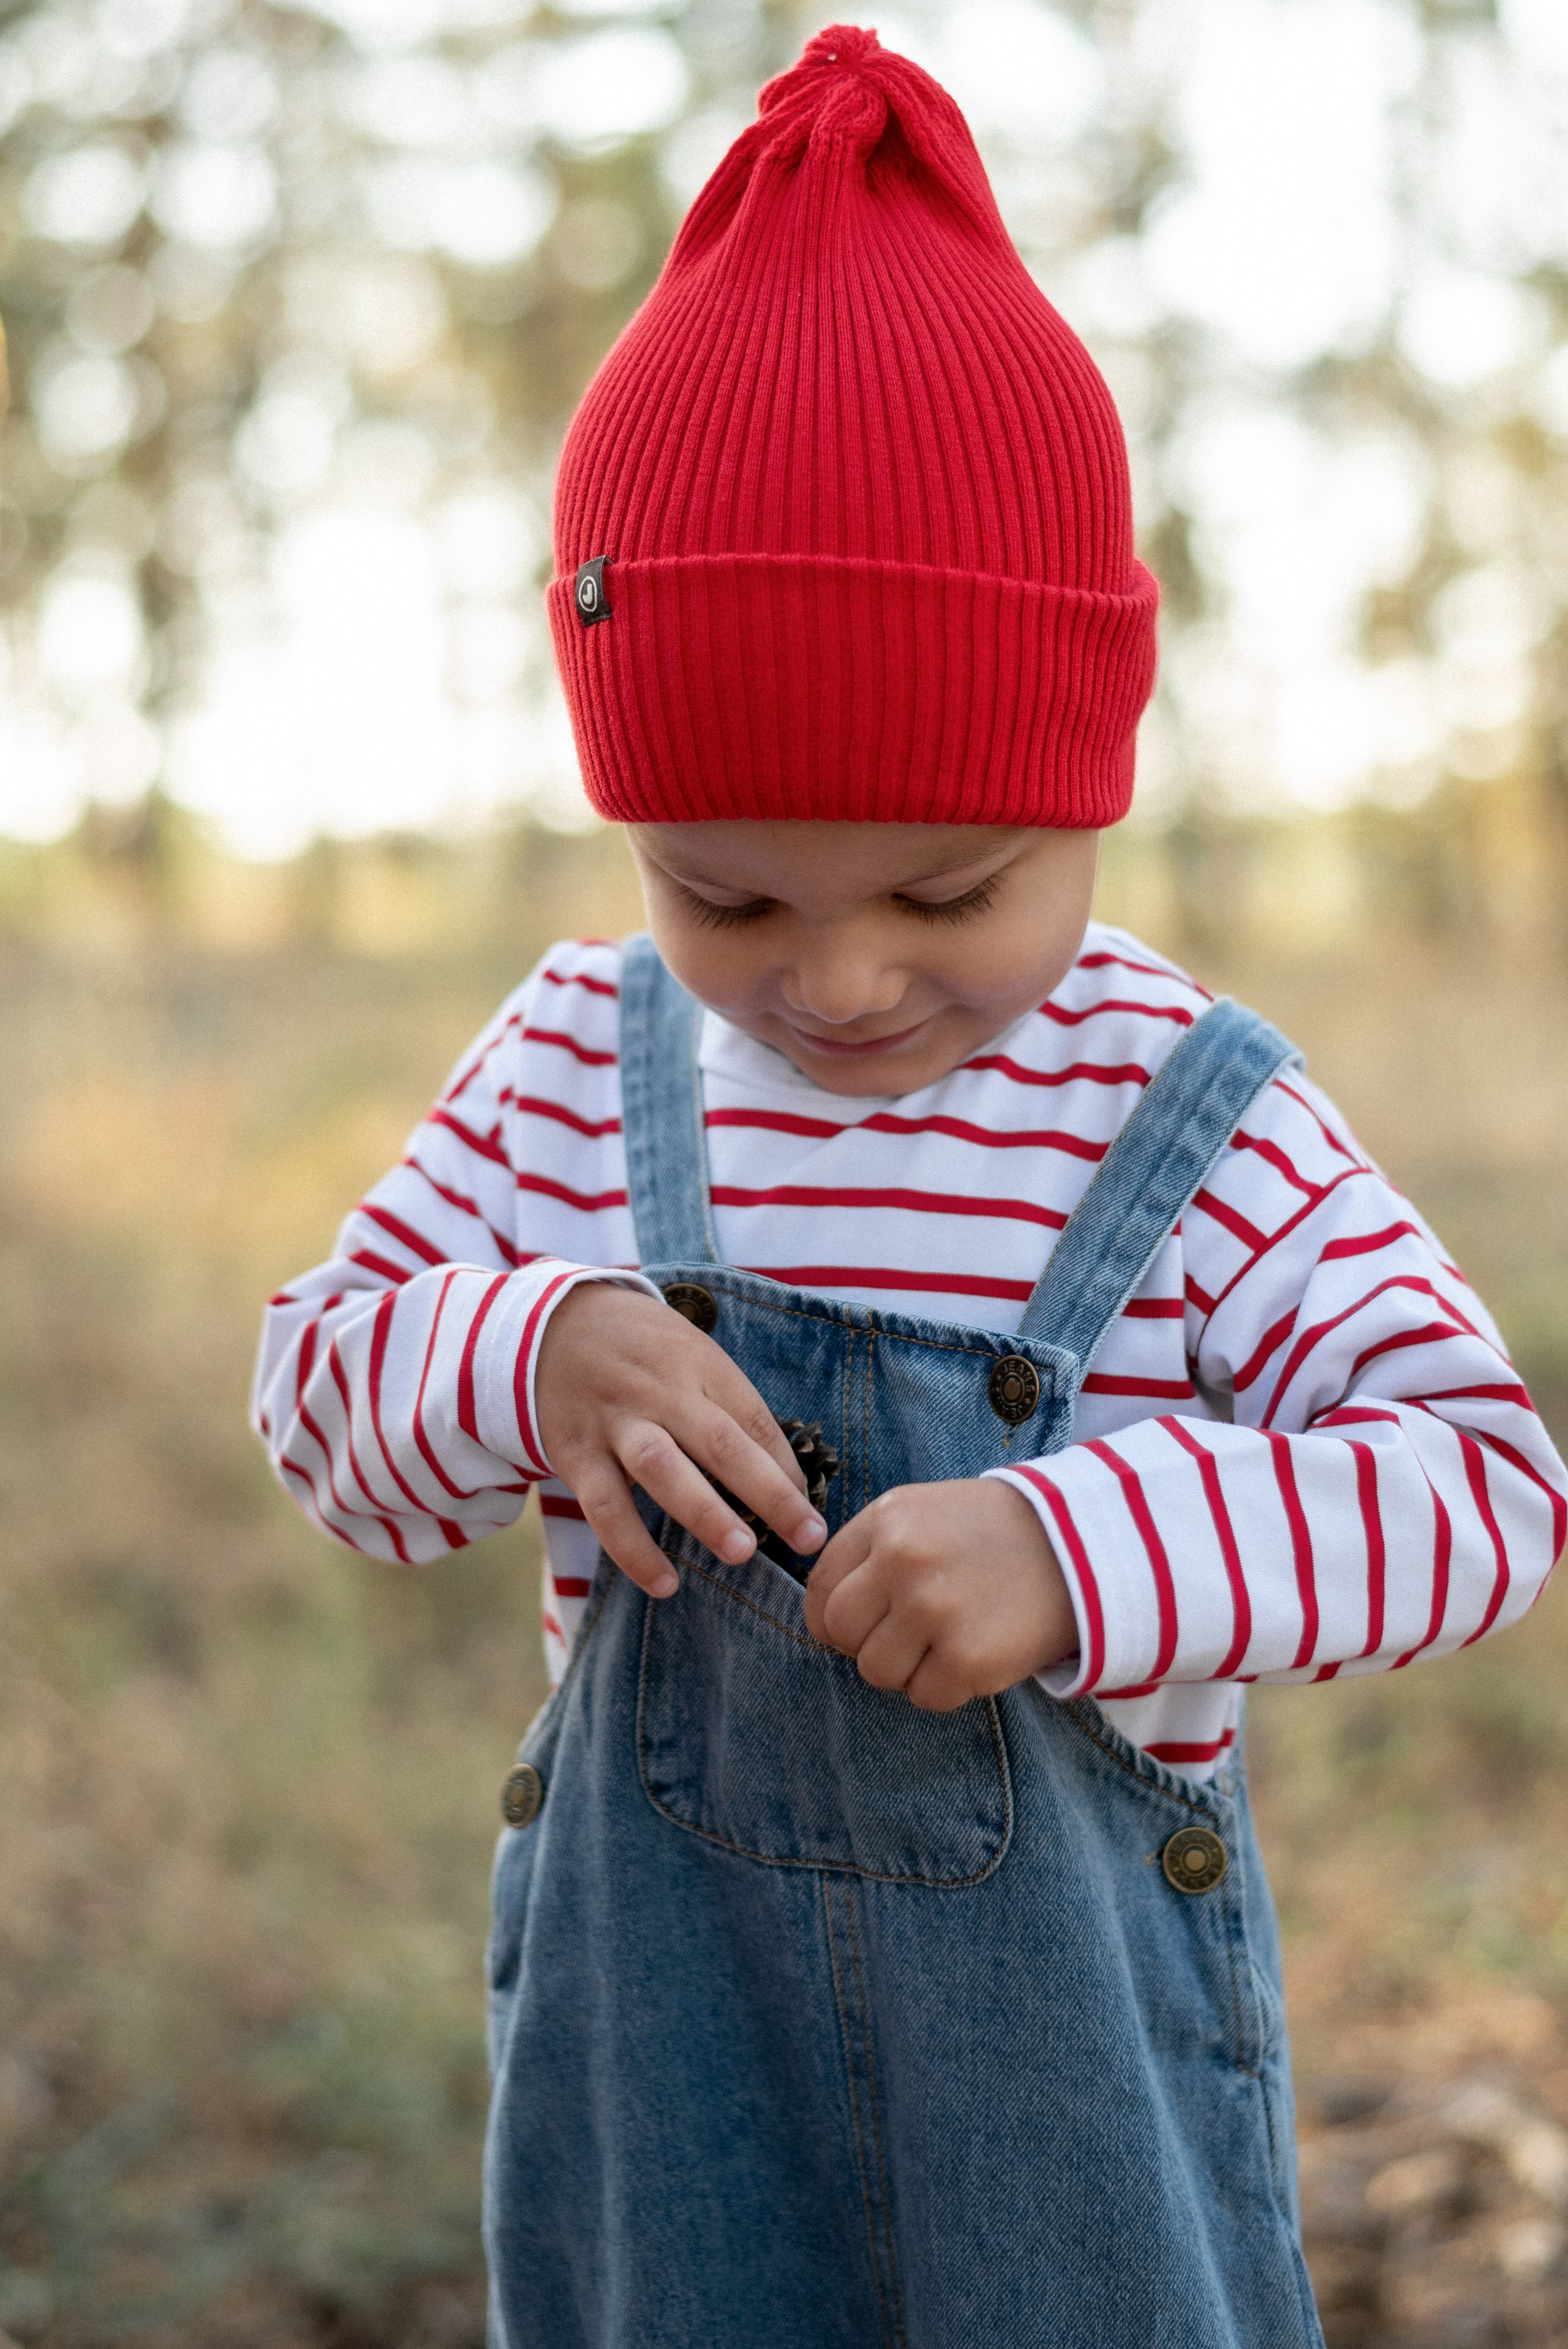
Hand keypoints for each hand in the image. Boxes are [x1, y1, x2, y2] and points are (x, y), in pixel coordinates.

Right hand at [534, 1282, 826, 1597]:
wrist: (548, 1325)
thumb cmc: (641, 1351)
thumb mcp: (688, 1355)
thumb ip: (727, 1405)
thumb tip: (783, 1477)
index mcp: (697, 1362)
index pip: (753, 1418)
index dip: (787, 1470)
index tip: (813, 1515)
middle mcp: (659, 1390)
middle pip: (720, 1441)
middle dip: (769, 1494)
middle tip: (807, 1537)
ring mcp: (616, 1422)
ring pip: (663, 1468)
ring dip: (705, 1512)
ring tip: (742, 1554)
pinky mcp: (576, 1454)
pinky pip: (605, 1507)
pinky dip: (633, 1549)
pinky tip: (665, 1584)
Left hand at [802, 1477, 1076, 1711]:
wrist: (1083, 1545)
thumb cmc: (994, 1534)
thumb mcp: (923, 1514)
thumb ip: (872, 1552)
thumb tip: (827, 1614)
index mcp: (887, 1520)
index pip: (820, 1588)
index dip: (833, 1617)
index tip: (861, 1624)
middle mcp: (903, 1560)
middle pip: (840, 1632)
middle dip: (867, 1643)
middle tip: (909, 1636)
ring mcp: (934, 1609)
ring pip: (876, 1671)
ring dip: (908, 1668)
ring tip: (948, 1640)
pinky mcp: (968, 1657)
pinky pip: (924, 1697)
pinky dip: (947, 1687)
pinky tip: (975, 1654)